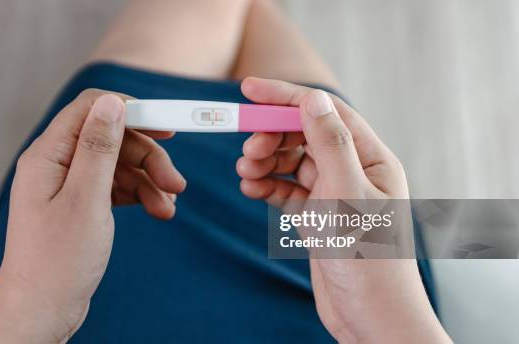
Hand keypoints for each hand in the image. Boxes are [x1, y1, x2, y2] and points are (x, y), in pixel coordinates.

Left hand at [0, 90, 184, 342]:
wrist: (42, 309)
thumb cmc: (58, 261)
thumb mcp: (86, 199)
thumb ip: (100, 147)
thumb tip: (112, 102)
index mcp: (49, 154)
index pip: (92, 108)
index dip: (132, 111)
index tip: (167, 125)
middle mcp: (57, 164)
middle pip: (112, 138)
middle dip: (148, 157)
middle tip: (176, 182)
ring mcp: (69, 185)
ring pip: (119, 164)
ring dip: (148, 180)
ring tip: (168, 207)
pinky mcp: (81, 204)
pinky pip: (116, 187)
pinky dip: (139, 195)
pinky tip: (157, 210)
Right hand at [237, 78, 450, 342]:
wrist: (369, 316)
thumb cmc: (370, 261)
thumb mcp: (346, 196)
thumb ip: (329, 145)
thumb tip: (313, 99)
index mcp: (371, 159)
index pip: (325, 112)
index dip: (286, 97)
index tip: (249, 89)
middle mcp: (352, 171)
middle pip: (303, 135)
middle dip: (271, 136)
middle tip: (248, 149)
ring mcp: (333, 194)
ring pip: (291, 163)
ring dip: (265, 162)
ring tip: (245, 172)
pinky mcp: (317, 216)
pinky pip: (286, 190)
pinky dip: (267, 186)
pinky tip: (252, 188)